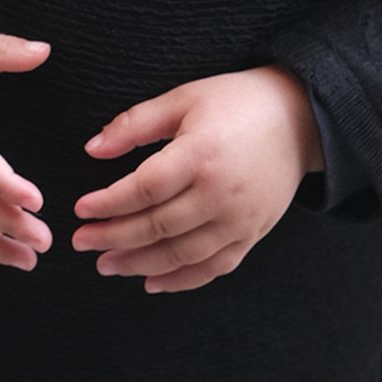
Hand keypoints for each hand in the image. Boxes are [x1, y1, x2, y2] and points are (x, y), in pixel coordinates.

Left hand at [71, 66, 322, 294]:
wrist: (301, 118)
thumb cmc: (237, 102)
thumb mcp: (184, 98)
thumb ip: (135, 123)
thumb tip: (93, 149)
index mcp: (201, 154)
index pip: (145, 188)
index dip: (108, 203)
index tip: (80, 209)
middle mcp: (221, 193)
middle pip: (158, 227)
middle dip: (113, 238)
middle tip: (81, 242)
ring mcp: (240, 219)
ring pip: (182, 255)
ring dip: (139, 264)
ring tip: (106, 265)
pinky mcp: (253, 234)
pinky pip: (214, 267)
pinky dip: (181, 280)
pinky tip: (151, 282)